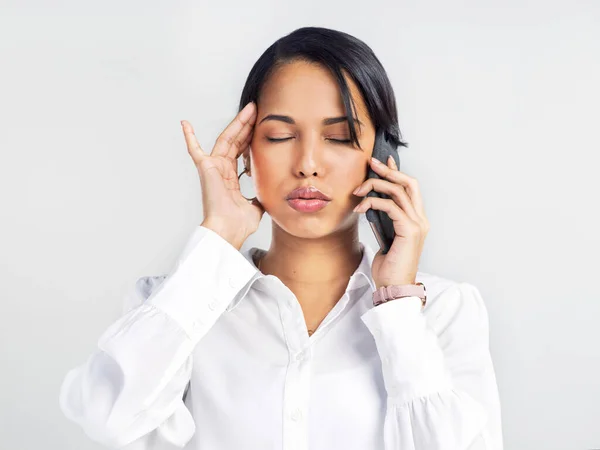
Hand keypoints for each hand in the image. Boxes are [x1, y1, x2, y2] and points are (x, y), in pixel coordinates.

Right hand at [181, 102, 264, 249]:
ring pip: (226, 139)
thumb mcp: (257, 206)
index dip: (251, 137)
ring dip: (237, 123)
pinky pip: (194, 150)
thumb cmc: (239, 224)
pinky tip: (185, 123)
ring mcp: (213, 168)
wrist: (229, 231)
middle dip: (247, 125)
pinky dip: (189, 137)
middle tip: (258, 110)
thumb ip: (260, 196)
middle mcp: (221, 170)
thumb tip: (269, 192)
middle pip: (236, 141)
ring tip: (249, 109)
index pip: (243, 152)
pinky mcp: (205, 168)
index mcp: (231, 178)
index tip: (262, 124)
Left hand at [352, 156, 429, 288]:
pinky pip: (391, 207)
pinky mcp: (409, 231)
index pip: (410, 188)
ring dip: (376, 185)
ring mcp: (418, 225)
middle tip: (371, 164)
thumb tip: (372, 204)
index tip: (383, 161)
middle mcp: (421, 220)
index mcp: (416, 221)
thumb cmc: (388, 268)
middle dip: (389, 170)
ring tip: (358, 189)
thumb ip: (383, 221)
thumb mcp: (384, 238)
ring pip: (398, 191)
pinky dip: (373, 203)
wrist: (393, 289)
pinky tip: (361, 207)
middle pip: (408, 184)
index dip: (397, 171)